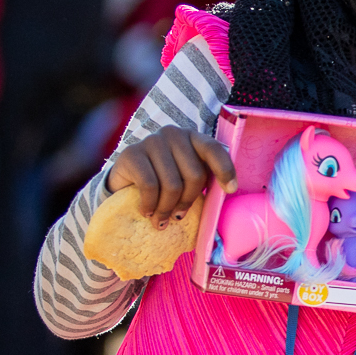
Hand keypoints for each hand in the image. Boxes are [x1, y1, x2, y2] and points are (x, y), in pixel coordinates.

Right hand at [106, 127, 235, 220]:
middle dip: (188, 202)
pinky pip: (149, 186)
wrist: (125, 179)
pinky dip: (150, 205)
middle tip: (178, 217)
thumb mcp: (187, 177)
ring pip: (172, 184)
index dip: (225, 170)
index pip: (214, 149)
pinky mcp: (131, 153)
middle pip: (194, 175)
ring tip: (162, 220)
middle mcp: (173, 134)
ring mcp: (151, 141)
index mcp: (193, 138)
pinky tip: (147, 212)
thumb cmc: (164, 180)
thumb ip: (203, 180)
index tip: (230, 190)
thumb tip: (226, 193)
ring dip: (167, 209)